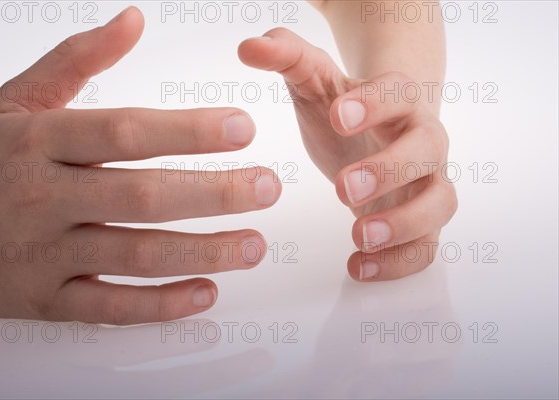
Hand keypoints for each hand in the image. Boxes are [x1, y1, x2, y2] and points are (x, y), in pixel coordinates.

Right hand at [0, 7, 280, 324]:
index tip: (242, 128)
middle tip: (266, 188)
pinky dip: (160, 305)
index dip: (188, 131)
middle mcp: (45, 197)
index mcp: (40, 141)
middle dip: (214, 194)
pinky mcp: (47, 299)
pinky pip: (110, 307)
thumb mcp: (16, 102)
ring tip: (254, 245)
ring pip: (135, 255)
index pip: (125, 133)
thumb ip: (75, 59)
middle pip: (143, 196)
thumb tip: (132, 21)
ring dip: (202, 252)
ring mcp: (46, 254)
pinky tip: (205, 292)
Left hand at [239, 28, 456, 280]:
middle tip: (342, 188)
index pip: (398, 94)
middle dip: (389, 170)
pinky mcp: (421, 223)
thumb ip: (286, 59)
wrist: (375, 140)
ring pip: (441, 203)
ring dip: (404, 223)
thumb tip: (249, 46)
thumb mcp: (313, 84)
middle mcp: (422, 141)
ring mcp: (427, 184)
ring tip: (358, 236)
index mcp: (398, 101)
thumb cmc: (344, 114)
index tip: (338, 116)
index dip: (374, 104)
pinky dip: (400, 261)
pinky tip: (359, 266)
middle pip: (427, 150)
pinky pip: (427, 246)